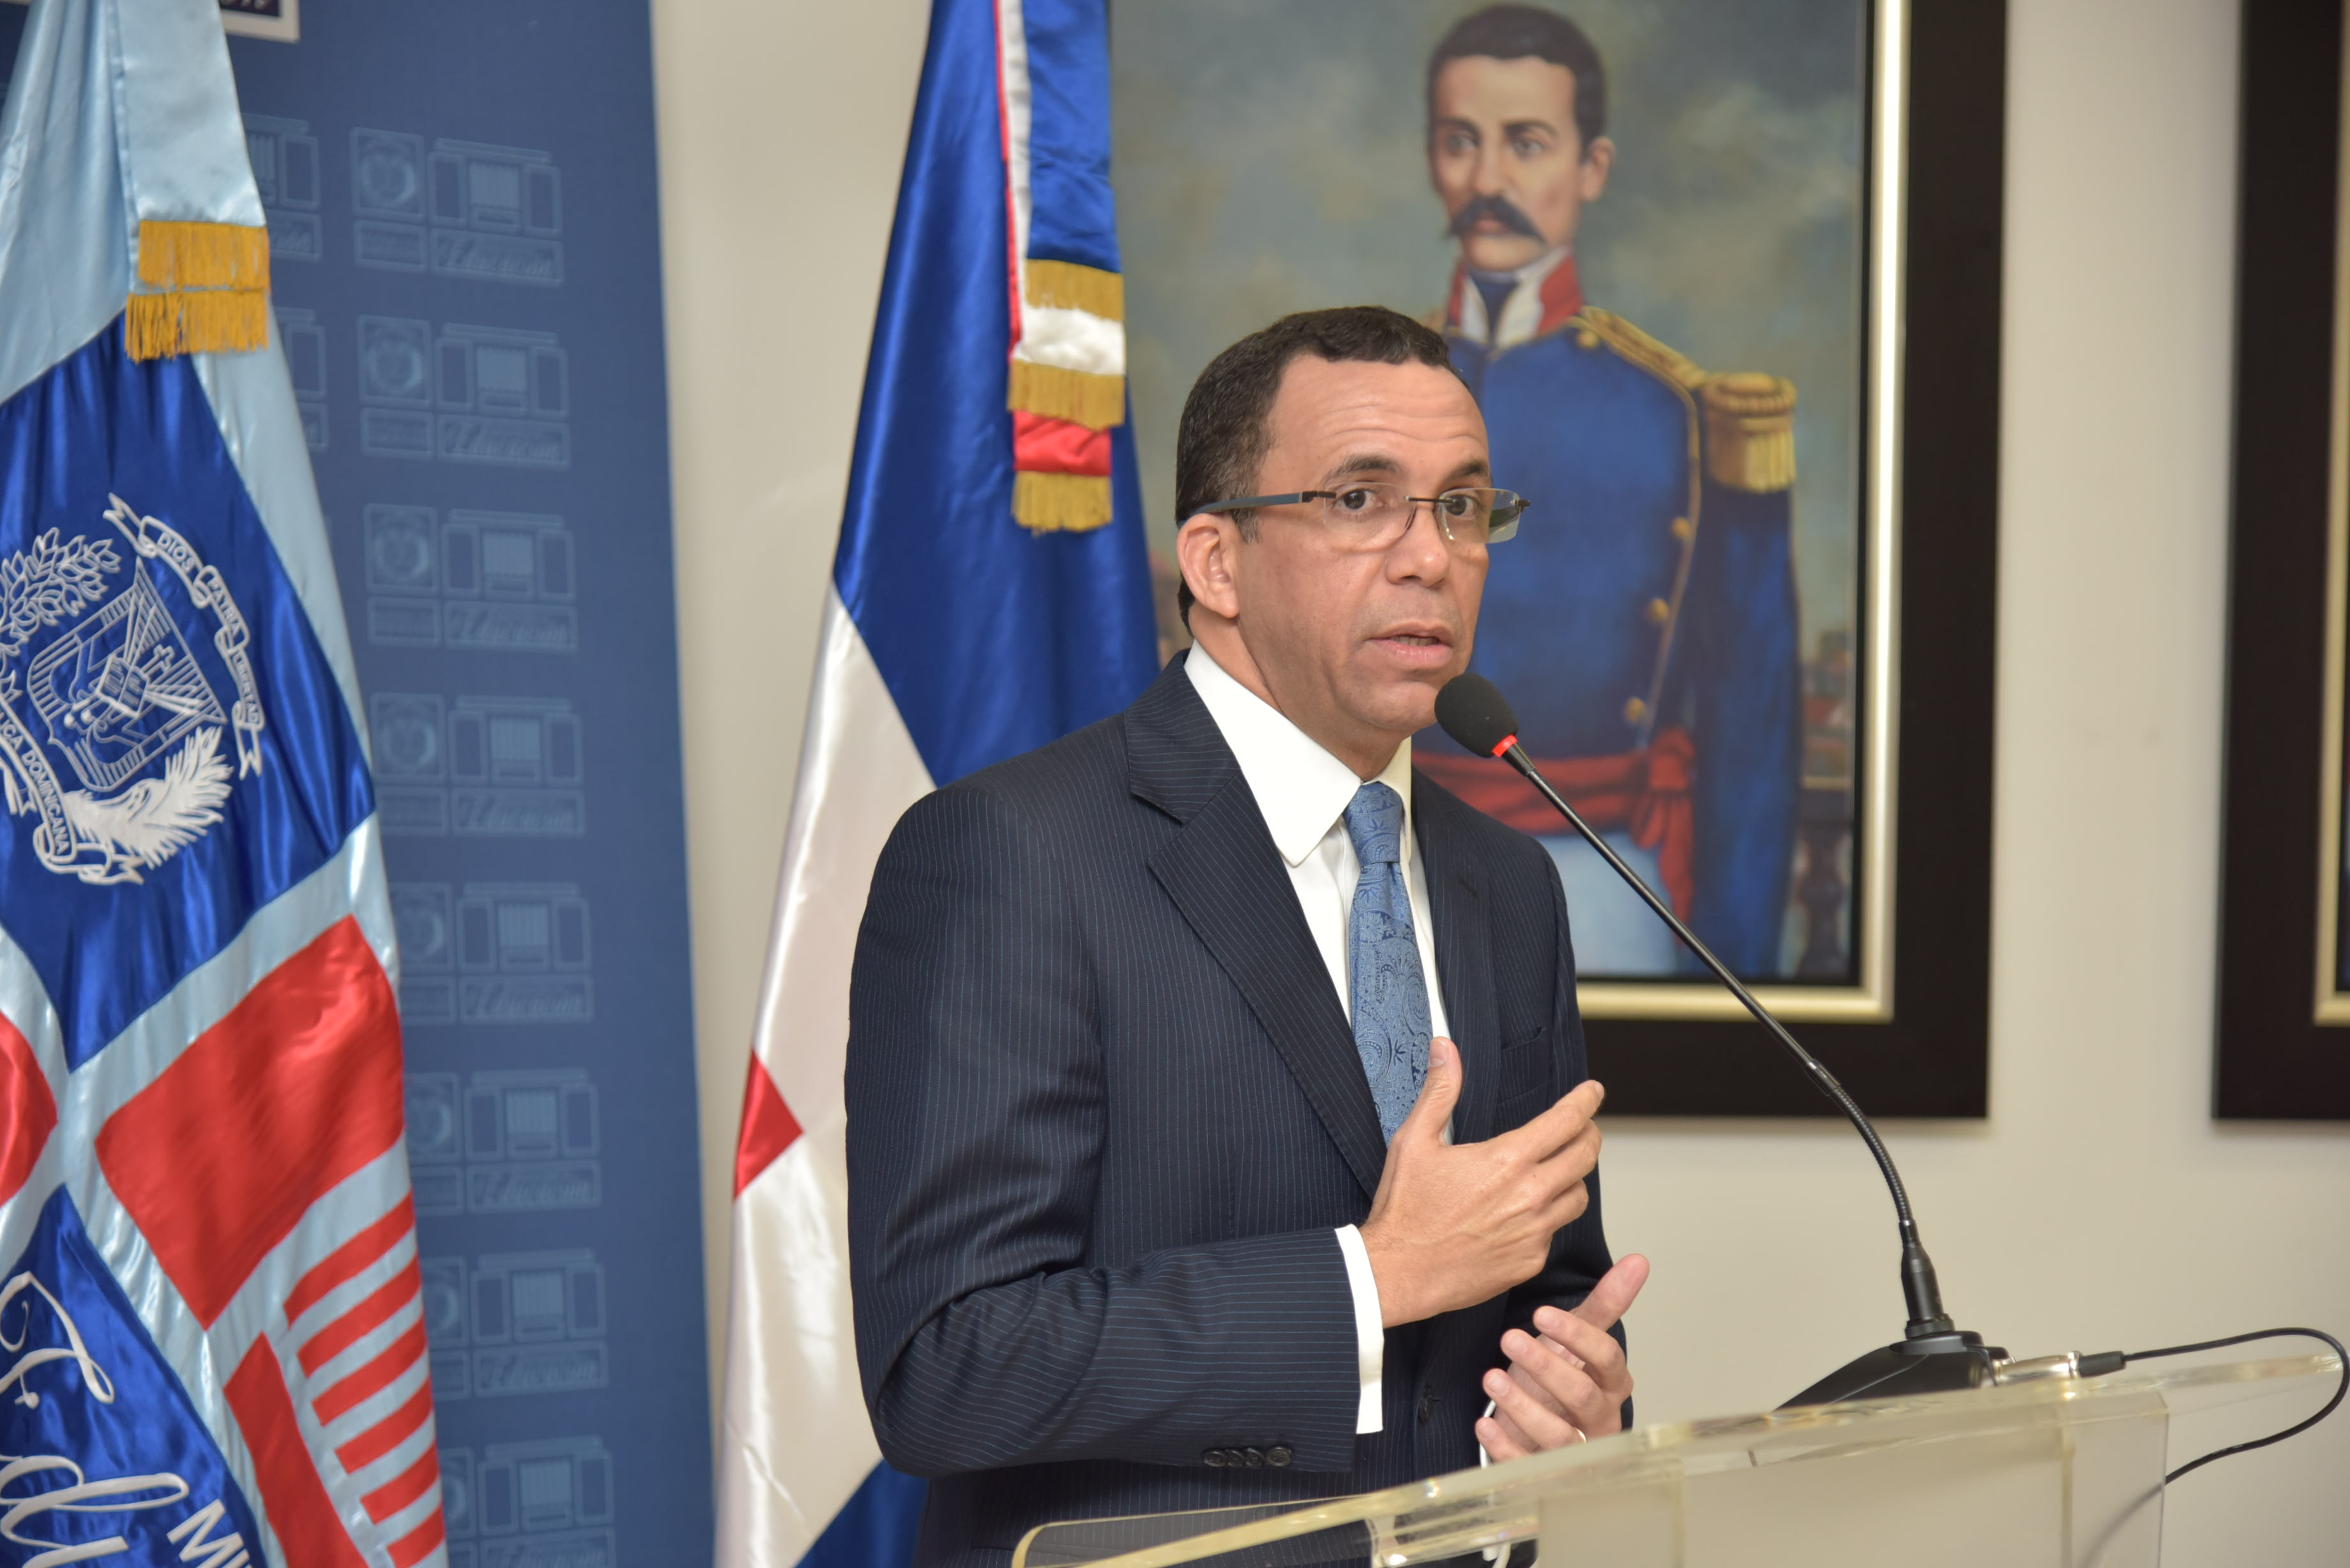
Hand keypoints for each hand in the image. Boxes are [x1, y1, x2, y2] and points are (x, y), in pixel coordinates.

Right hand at [1359, 1038, 1604, 1326]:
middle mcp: (1530, 1195)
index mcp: (1507, 1160)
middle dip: (1589, 1134)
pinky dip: (1549, 1218)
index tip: (1593, 1092)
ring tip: (1557, 1171)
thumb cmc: (1405, 1209)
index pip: (1567, 1121)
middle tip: (1582, 1128)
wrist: (1399, 1271)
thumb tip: (1446, 1049)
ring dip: (1573, 1178)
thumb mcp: (1415, 1140)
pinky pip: (1555, 1232)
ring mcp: (1534, 1232)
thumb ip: (1440, 1091)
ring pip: (1578, 1197)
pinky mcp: (1530, 1261)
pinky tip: (1527, 1213)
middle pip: (1586, 1156)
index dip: (1585, 1101)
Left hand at [1476, 1255, 1649, 1458]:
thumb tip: (1638, 1260)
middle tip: (1511, 1339)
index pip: (1607, 1359)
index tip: (1541, 1314)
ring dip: (1522, 1405)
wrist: (1531, 1425)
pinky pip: (1527, 1467)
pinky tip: (1483, 1423)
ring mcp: (1573, 1452)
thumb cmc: (1556, 1380)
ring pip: (1557, 1435)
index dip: (1577, 1336)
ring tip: (1491, 1377)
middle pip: (1582, 1395)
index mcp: (1611, 1385)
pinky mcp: (1542, 1473)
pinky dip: (1504, 1447)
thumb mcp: (1576, 1338)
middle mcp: (1599, 1420)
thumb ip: (1606, 1304)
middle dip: (1546, 1366)